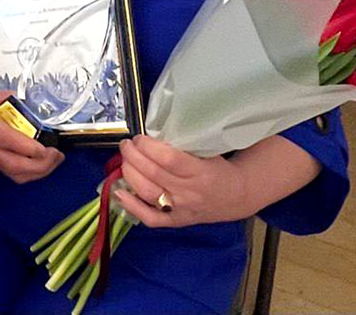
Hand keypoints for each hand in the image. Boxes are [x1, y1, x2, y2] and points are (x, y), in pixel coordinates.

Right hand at [0, 88, 63, 184]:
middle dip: (41, 165)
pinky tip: (43, 163)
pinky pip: (14, 175)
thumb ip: (0, 96)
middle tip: (57, 154)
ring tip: (56, 160)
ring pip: (16, 175)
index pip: (7, 142)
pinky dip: (32, 173)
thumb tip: (20, 98)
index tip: (46, 145)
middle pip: (15, 166)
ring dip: (40, 172)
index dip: (28, 147)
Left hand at [116, 135, 244, 227]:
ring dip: (129, 174)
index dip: (148, 146)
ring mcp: (181, 210)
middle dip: (133, 156)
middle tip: (126, 145)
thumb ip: (182, 144)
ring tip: (124, 160)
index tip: (139, 137)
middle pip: (153, 174)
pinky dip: (132, 206)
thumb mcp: (207, 150)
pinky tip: (118, 192)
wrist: (236, 197)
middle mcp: (189, 193)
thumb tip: (151, 133)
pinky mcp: (176, 222)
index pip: (168, 159)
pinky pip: (151, 218)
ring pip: (148, 193)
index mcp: (200, 172)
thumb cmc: (218, 168)